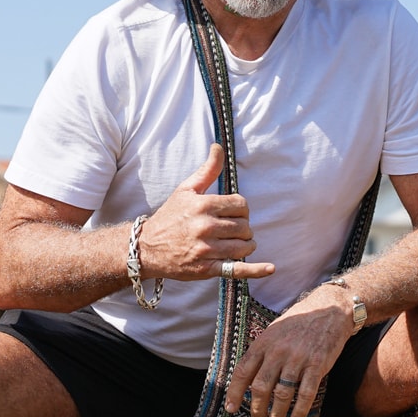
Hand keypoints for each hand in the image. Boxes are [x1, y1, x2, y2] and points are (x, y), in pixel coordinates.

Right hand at [135, 145, 274, 281]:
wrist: (147, 248)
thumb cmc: (170, 217)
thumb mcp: (186, 190)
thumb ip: (207, 170)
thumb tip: (218, 147)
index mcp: (203, 205)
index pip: (241, 206)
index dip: (241, 210)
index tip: (233, 214)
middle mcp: (205, 227)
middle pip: (245, 226)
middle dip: (243, 228)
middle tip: (233, 230)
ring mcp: (206, 249)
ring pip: (243, 246)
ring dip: (246, 245)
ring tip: (238, 244)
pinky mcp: (206, 268)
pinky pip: (236, 269)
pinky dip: (255, 270)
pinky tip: (269, 268)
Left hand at [225, 288, 355, 416]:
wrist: (329, 309)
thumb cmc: (298, 323)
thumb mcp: (273, 332)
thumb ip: (261, 353)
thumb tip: (247, 379)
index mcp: (264, 343)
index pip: (243, 372)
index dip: (235, 393)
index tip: (230, 409)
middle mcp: (278, 351)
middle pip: (261, 387)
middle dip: (257, 410)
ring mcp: (299, 358)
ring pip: (282, 394)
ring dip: (276, 414)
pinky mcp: (318, 364)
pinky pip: (306, 392)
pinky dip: (300, 409)